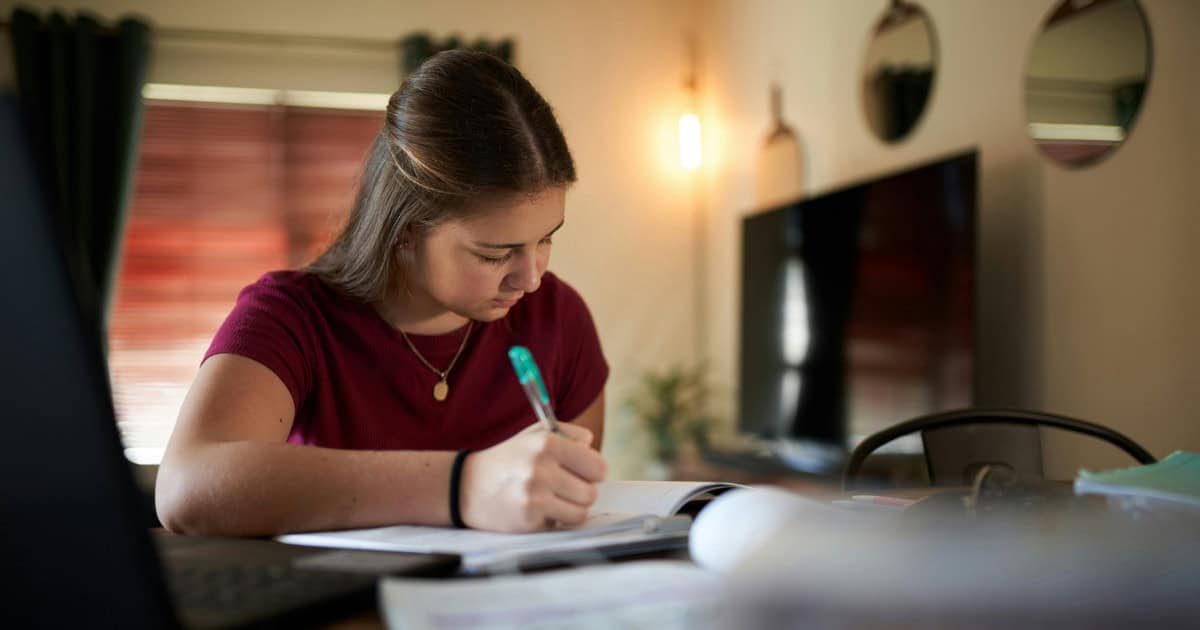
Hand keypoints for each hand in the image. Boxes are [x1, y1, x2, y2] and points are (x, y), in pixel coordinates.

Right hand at [458, 423, 607, 532]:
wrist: (466, 486)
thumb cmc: (508, 459)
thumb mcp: (535, 433)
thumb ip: (569, 435)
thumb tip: (592, 448)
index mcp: (547, 443)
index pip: (598, 466)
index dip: (593, 472)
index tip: (584, 474)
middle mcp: (542, 469)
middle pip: (591, 493)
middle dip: (580, 492)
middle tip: (563, 488)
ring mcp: (534, 497)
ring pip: (580, 513)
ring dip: (570, 509)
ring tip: (552, 500)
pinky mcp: (528, 521)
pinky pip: (560, 525)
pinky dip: (552, 521)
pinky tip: (535, 510)